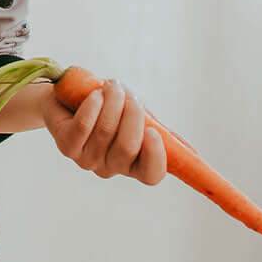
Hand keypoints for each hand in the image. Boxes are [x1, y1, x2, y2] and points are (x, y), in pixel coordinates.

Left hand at [41, 78, 166, 184]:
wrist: (70, 96)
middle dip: (131, 115)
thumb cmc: (111, 109)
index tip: (153, 132)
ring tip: (113, 86)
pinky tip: (96, 94)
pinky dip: (93, 106)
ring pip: (105, 132)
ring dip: (112, 103)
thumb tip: (194, 153)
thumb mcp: (140, 119)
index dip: (155, 156)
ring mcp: (86, 160)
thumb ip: (162, 133)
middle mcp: (110, 168)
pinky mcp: (66, 146)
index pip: (151, 175)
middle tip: (129, 94)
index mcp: (133, 165)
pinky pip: (83, 126)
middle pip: (127, 147)